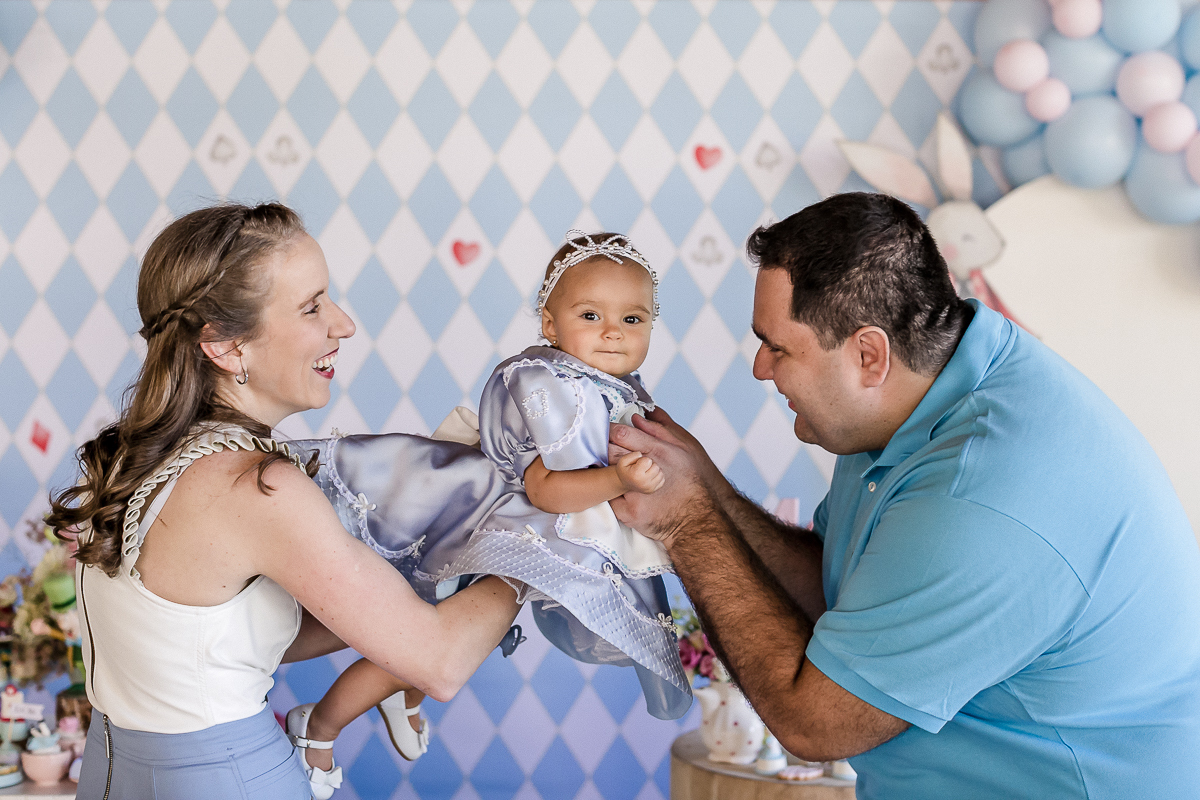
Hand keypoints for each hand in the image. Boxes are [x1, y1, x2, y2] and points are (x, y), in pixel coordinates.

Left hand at [608, 407, 724, 546]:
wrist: (700, 519)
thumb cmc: (696, 481)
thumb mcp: (686, 447)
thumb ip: (660, 428)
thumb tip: (639, 415)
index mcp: (657, 451)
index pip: (620, 433)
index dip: (610, 431)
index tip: (610, 432)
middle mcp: (644, 470)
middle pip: (608, 451)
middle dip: (606, 448)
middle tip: (610, 451)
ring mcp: (634, 493)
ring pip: (604, 473)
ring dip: (606, 469)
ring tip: (617, 470)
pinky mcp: (629, 513)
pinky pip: (607, 497)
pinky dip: (610, 492)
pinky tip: (620, 491)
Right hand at [614, 451, 664, 493]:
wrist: (623, 483)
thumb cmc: (624, 470)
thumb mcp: (623, 460)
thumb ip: (633, 455)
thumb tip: (642, 455)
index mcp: (636, 475)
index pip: (648, 460)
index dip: (643, 459)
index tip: (637, 464)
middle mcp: (644, 483)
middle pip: (656, 467)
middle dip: (650, 464)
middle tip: (643, 467)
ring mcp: (649, 488)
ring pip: (660, 473)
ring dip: (654, 470)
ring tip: (646, 471)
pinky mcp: (653, 490)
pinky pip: (662, 479)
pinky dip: (657, 476)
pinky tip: (650, 476)